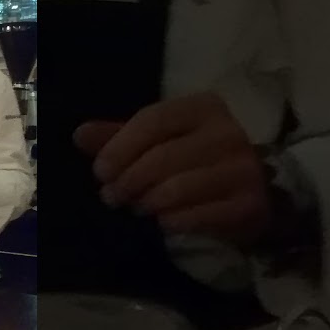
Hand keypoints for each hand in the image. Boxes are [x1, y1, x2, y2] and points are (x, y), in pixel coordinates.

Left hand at [74, 92, 272, 245]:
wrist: (250, 195)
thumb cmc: (194, 161)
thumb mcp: (157, 142)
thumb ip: (119, 136)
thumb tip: (80, 134)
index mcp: (203, 108)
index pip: (152, 120)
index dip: (120, 147)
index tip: (100, 172)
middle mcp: (228, 133)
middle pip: (161, 157)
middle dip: (128, 181)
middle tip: (111, 197)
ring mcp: (243, 169)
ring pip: (177, 188)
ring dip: (147, 202)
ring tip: (138, 207)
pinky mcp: (249, 204)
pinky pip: (196, 216)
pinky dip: (171, 221)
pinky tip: (163, 221)